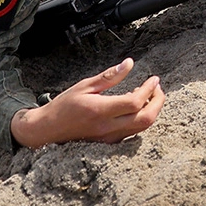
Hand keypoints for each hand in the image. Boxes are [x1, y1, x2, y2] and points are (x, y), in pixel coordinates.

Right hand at [10, 58, 164, 148]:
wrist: (47, 129)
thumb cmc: (64, 105)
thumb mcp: (85, 86)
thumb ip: (109, 76)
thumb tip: (129, 63)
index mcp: (99, 110)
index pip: (134, 103)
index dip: (149, 90)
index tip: (154, 79)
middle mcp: (106, 127)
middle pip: (145, 118)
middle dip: (158, 102)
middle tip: (157, 88)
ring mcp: (109, 137)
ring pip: (142, 127)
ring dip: (152, 110)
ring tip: (149, 94)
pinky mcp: (109, 142)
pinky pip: (133, 132)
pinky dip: (142, 118)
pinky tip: (137, 106)